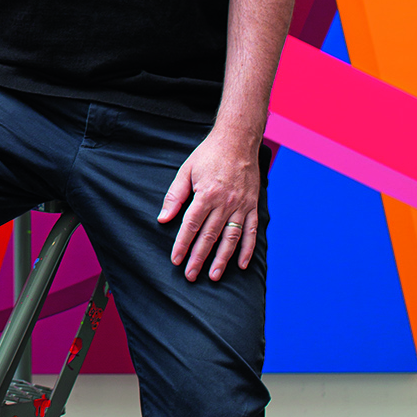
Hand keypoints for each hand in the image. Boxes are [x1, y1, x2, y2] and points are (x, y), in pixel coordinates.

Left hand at [158, 128, 260, 281]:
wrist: (238, 140)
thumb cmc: (209, 155)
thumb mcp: (185, 171)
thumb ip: (174, 196)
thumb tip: (163, 219)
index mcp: (206, 194)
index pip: (191, 226)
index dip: (182, 245)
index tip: (176, 260)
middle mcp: (224, 203)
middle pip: (209, 236)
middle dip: (199, 258)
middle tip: (191, 275)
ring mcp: (241, 206)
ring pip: (231, 238)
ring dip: (222, 259)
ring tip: (213, 276)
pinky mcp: (252, 206)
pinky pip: (250, 231)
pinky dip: (247, 249)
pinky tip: (241, 264)